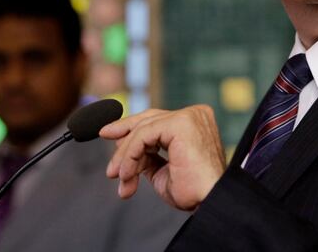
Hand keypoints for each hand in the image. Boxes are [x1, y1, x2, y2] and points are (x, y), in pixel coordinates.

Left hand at [100, 105, 226, 210]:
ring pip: (143, 129)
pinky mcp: (180, 123)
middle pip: (148, 120)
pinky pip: (143, 136)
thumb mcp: (162, 170)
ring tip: (121, 178)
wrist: (207, 203)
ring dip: (125, 156)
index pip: (156, 120)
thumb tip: (123, 150)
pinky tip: (127, 174)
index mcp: (195, 122)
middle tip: (110, 162)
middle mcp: (195, 114)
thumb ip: (147, 156)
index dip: (131, 129)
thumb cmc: (193, 192)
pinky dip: (130, 155)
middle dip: (123, 139)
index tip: (110, 138)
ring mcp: (189, 116)